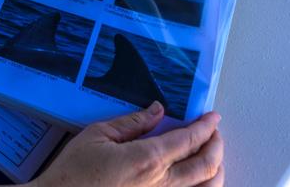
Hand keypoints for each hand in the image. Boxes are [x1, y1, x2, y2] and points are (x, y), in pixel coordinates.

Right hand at [29, 102, 223, 186]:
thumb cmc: (73, 173)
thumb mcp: (98, 136)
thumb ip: (132, 122)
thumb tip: (157, 110)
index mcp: (147, 159)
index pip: (189, 139)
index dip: (205, 126)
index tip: (211, 118)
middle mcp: (161, 184)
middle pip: (206, 165)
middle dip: (216, 146)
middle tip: (214, 134)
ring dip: (214, 171)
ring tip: (211, 158)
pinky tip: (196, 182)